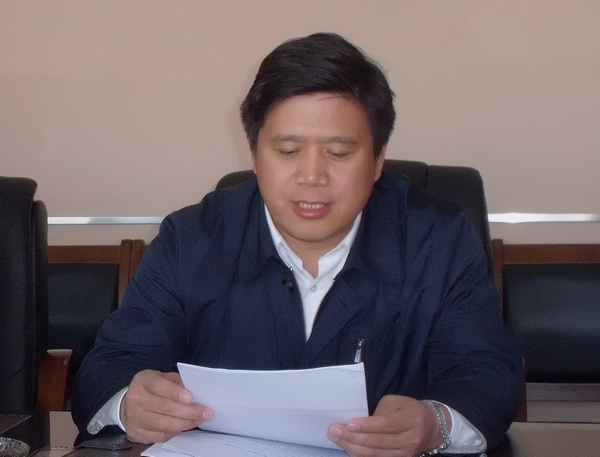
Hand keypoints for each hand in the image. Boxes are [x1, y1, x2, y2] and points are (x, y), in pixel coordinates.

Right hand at [120, 369, 213, 442]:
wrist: (128, 405)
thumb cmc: (151, 389)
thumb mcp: (162, 378)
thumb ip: (176, 383)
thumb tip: (195, 393)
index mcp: (143, 381)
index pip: (159, 386)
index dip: (175, 393)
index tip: (191, 398)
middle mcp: (136, 399)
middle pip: (164, 408)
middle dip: (188, 412)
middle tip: (206, 413)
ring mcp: (134, 418)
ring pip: (163, 424)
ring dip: (184, 424)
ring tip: (199, 421)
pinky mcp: (136, 433)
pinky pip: (159, 436)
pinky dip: (175, 432)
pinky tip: (185, 427)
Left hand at [327, 395, 449, 456]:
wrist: (431, 428)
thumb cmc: (409, 410)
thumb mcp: (396, 403)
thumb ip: (379, 412)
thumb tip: (357, 423)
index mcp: (411, 420)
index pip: (387, 425)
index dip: (367, 426)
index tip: (349, 424)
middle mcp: (410, 439)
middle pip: (378, 442)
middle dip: (352, 437)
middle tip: (333, 430)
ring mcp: (406, 454)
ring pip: (375, 454)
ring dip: (352, 447)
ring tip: (336, 438)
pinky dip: (360, 454)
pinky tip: (348, 447)